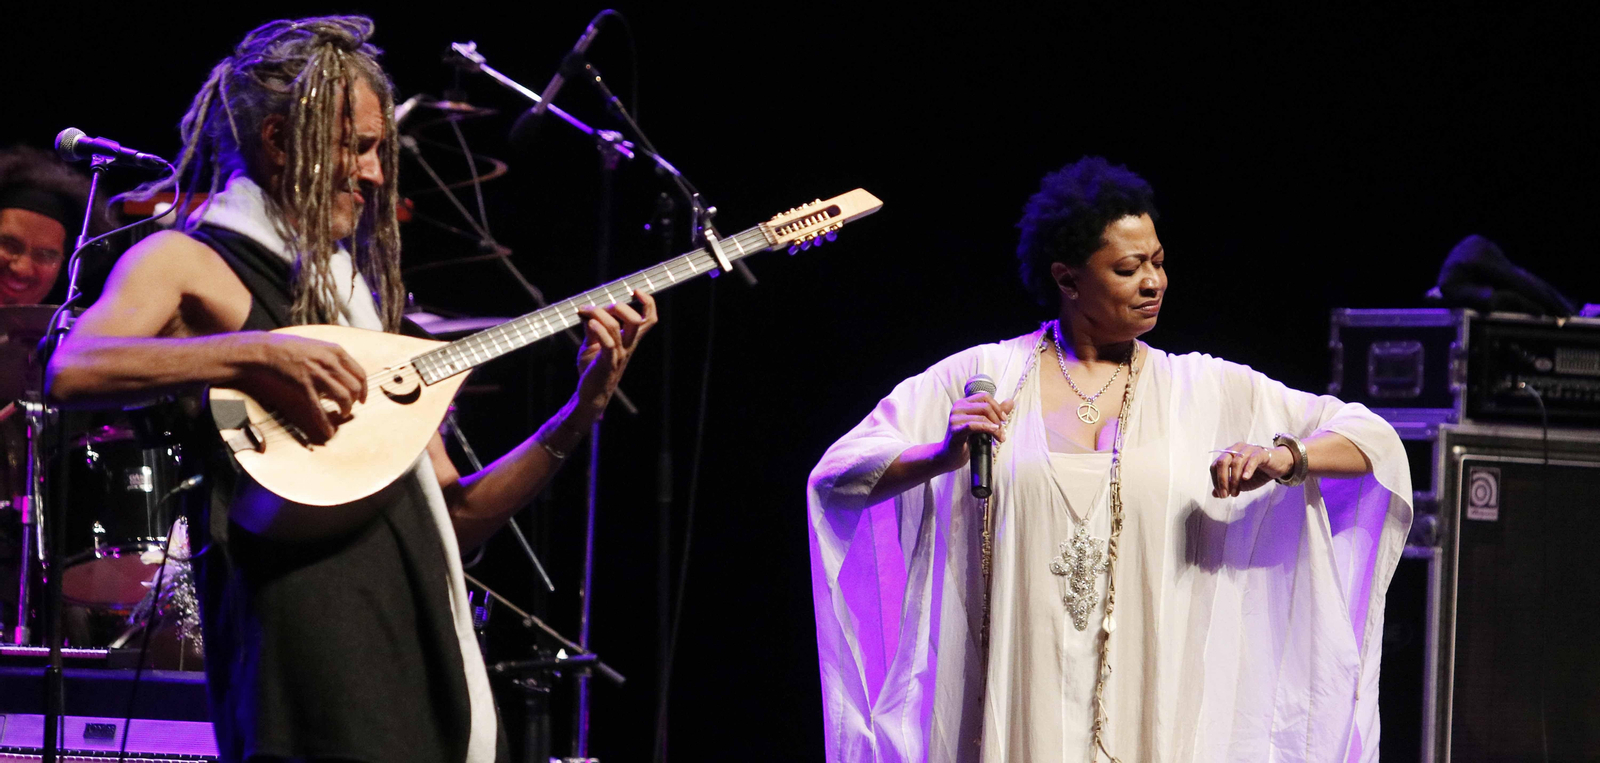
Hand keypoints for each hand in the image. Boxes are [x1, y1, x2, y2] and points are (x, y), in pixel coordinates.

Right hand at [231, 332, 366, 443]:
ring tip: (341, 414)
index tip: (362, 399)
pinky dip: (326, 422)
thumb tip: (346, 374)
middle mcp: (330, 362)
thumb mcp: (318, 347)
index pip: (361, 373)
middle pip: (355, 387)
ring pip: (343, 397)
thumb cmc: (291, 348)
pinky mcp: (303, 386)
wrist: (267, 349)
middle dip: (355, 401)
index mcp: (336, 351)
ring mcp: (317, 374)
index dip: (364, 389)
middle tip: (349, 407)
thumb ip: (334, 358)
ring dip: (346, 409)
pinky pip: (319, 408)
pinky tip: (328, 431)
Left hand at [574, 291, 657, 411]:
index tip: (636, 291)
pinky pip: (608, 344)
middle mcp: (628, 347)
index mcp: (629, 341)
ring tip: (586, 312)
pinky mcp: (607, 364)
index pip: (649, 320)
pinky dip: (599, 330)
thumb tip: (588, 311)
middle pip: (637, 321)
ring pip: (617, 328)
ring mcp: (618, 356)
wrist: (590, 395)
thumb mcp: (592, 345)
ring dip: (600, 315)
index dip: (648, 303)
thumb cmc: (593, 371)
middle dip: (620, 307)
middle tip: (601, 308)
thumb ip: (593, 328)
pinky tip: (589, 323)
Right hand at [934, 391, 1014, 472]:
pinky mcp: (955, 430)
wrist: (951, 455)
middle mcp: (958, 407)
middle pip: (985, 406)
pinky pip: (973, 426)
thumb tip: (1010, 401)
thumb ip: (995, 412)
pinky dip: (986, 428)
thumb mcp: (982, 423)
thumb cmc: (967, 439)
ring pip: (982, 417)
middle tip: (1002, 431)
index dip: (998, 407)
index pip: (985, 397)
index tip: (1004, 419)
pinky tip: (994, 432)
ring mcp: (955, 418)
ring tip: (1000, 437)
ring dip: (995, 428)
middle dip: (998, 419)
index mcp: (964, 403)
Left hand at [1209, 441, 1291, 497]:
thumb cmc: (1257, 474)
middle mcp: (1236, 449)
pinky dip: (1247, 469)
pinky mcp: (1261, 452)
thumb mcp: (1241, 483)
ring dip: (1235, 480)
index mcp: (1228, 455)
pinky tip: (1246, 479)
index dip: (1215, 481)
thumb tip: (1214, 494)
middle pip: (1222, 462)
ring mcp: (1248, 449)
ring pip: (1236, 462)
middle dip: (1222, 480)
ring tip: (1236, 493)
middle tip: (1225, 495)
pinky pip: (1252, 459)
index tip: (1221, 494)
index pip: (1214, 466)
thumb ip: (1228, 486)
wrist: (1278, 466)